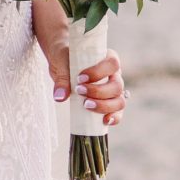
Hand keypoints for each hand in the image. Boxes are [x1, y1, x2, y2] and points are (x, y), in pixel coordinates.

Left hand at [32, 0, 124, 126]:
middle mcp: (114, 75)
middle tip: (80, 91)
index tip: (80, 78)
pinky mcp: (109, 103)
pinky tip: (105, 121)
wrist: (63, 65)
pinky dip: (114, 118)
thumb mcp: (61, 63)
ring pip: (119, 101)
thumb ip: (62, 78)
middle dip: (99, 92)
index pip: (112, 64)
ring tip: (86, 105)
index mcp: (107, 59)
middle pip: (117, 86)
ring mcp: (113, 90)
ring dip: (104, 106)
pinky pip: (117, 112)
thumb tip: (60, 97)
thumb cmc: (65, 60)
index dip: (98, 73)